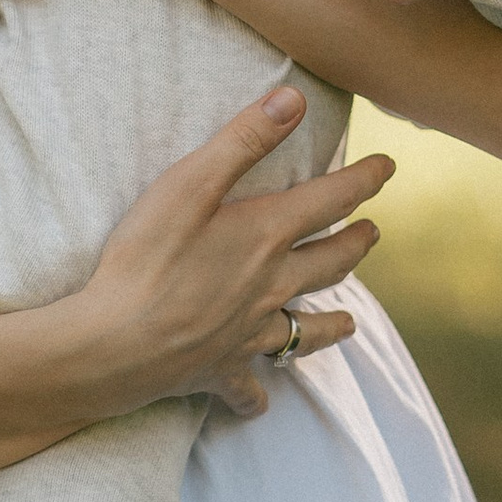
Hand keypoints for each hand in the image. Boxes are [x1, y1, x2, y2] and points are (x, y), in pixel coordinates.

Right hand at [76, 83, 388, 418]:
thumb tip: (293, 98)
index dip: (363, 180)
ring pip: (305, 330)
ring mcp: (248, 333)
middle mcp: (270, 286)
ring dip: (331, 323)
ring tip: (351, 321)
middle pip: (329, 264)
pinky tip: (260, 403)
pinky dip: (257, 395)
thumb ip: (242, 139)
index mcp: (266, 235)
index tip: (388, 167)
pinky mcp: (219, 369)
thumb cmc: (145, 258)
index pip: (330, 200)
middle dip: (356, 244)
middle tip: (373, 233)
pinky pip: (247, 388)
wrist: (113, 344)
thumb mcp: (188, 183)